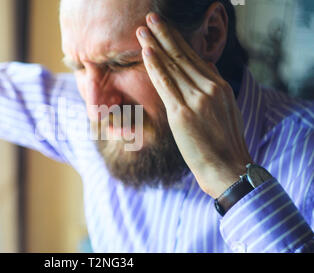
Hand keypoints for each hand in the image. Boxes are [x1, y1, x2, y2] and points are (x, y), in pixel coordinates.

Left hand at [136, 13, 252, 197]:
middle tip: (150, 18)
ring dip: (155, 45)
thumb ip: (213, 89)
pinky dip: (156, 66)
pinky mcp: (183, 113)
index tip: (165, 30)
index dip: (178, 42)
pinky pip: (166, 84)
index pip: (195, 58)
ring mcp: (197, 99)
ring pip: (173, 66)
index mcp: (220, 86)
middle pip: (183, 56)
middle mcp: (210, 87)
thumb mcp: (225, 110)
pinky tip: (147, 52)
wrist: (228, 167)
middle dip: (165, 35)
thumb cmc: (224, 143)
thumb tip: (204, 69)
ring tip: (142, 29)